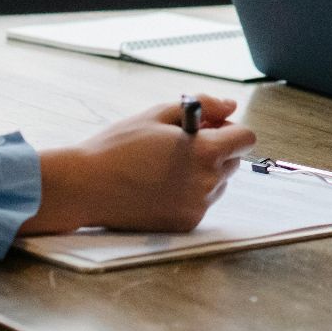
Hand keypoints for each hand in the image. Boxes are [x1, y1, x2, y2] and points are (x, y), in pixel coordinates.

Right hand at [22, 94, 257, 234]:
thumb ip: (203, 106)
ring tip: (164, 166)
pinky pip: (200, 203)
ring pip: (218, 184)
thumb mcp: (158, 114)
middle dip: (216, 150)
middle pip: (233, 161)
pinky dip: (189, 193)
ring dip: (203, 173)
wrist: (85, 187)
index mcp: (204, 152)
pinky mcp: (184, 224)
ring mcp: (197, 207)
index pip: (246, 138)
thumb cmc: (118, 146)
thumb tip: (230, 106)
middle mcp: (207, 182)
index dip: (229, 129)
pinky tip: (158, 186)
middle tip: (180, 145)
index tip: (208, 128)